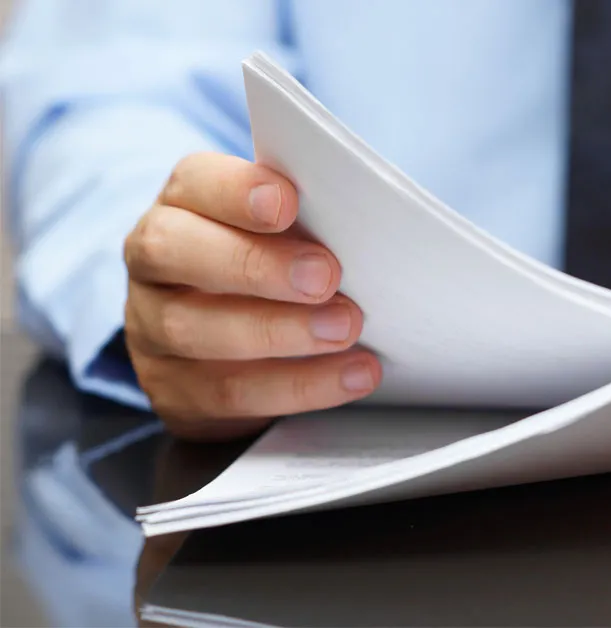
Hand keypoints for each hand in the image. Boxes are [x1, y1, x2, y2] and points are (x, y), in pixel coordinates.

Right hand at [123, 152, 380, 440]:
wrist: (230, 352)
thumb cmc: (273, 269)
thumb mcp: (285, 236)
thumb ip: (306, 222)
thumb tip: (365, 220)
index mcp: (181, 205)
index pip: (192, 183)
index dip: (235, 192)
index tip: (287, 204)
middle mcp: (151, 263)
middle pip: (174, 251)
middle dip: (255, 265)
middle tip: (325, 277)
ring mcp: (150, 330)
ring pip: (196, 330)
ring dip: (282, 331)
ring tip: (346, 329)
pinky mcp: (172, 390)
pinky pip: (228, 393)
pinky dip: (299, 385)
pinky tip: (352, 374)